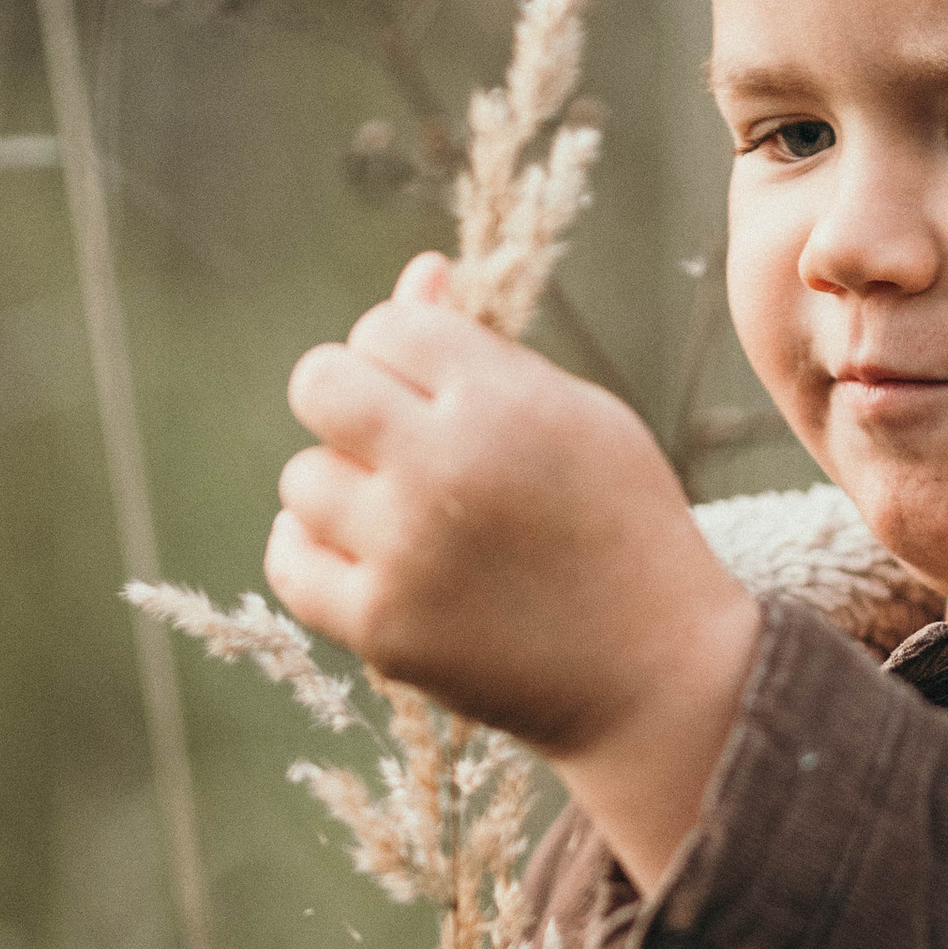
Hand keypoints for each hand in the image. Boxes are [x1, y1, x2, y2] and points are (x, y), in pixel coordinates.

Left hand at [267, 255, 761, 889]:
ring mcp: (406, 552)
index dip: (404, 354)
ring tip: (406, 520)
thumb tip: (416, 273)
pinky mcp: (381, 627)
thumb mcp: (581, 416)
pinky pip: (288, 559)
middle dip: (349, 400)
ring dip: (342, 490)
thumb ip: (489, 347)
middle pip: (319, 383)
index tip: (437, 394)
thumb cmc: (622, 529)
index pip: (387, 326)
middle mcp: (446, 468)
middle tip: (393, 442)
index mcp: (504, 402)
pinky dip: (313, 551)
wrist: (659, 675)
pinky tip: (364, 554)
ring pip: (302, 477)